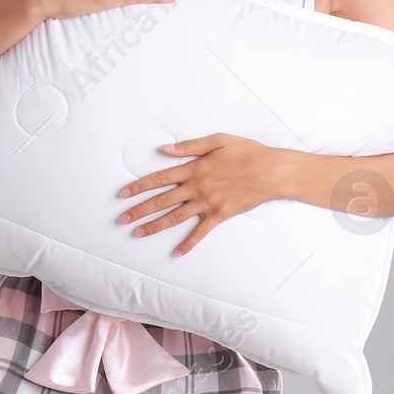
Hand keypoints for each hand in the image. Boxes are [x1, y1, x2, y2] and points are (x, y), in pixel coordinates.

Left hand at [116, 133, 288, 256]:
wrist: (271, 171)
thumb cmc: (247, 152)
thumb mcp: (218, 140)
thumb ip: (189, 146)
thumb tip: (165, 149)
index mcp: (194, 168)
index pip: (160, 178)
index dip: (139, 186)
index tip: (123, 193)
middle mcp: (197, 187)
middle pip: (162, 200)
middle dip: (140, 209)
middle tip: (122, 218)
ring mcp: (207, 203)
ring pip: (175, 217)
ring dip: (154, 226)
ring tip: (138, 233)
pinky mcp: (220, 215)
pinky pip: (200, 232)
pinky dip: (188, 243)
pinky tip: (176, 252)